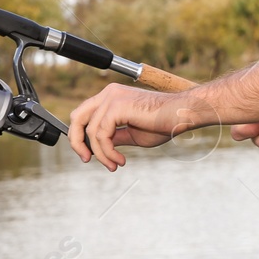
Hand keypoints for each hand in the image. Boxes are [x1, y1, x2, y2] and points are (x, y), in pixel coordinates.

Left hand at [68, 83, 202, 170]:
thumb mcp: (131, 133)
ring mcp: (112, 98)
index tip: (88, 155)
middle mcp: (109, 94)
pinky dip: (107, 152)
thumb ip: (113, 137)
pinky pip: (102, 136)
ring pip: (91, 132)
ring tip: (114, 165)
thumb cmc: (163, 123)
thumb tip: (96, 147)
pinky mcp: (116, 107)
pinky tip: (120, 160)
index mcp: (111, 96)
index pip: (84, 114)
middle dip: (77, 142)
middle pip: (77, 118)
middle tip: (86, 160)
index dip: (80, 136)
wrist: (181, 116)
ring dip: (101, 154)